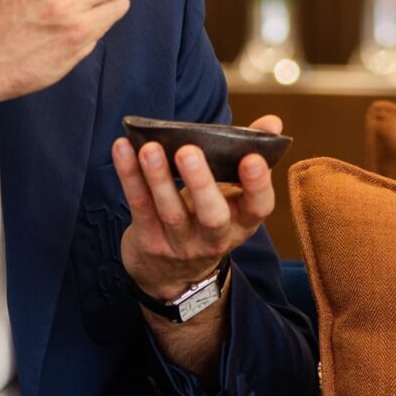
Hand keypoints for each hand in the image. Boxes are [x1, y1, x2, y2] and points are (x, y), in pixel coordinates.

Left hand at [112, 115, 283, 300]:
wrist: (172, 274)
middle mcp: (215, 237)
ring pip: (171, 211)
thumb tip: (272, 121)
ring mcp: (180, 243)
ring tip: (150, 148)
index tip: (253, 158)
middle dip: (201, 183)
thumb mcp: (233, 195)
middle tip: (188, 151)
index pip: (258, 207)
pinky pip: (139, 205)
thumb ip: (251, 154)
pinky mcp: (149, 240)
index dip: (258, 184)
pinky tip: (123, 148)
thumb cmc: (207, 216)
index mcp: (243, 222)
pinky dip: (129, 175)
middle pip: (212, 215)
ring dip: (158, 177)